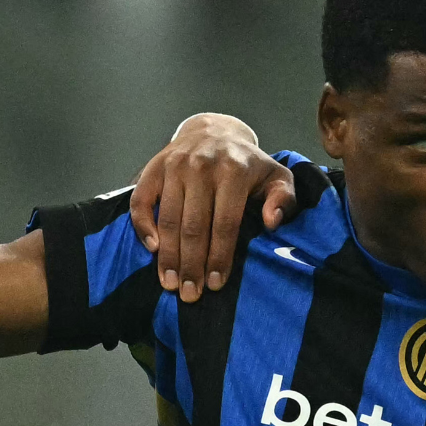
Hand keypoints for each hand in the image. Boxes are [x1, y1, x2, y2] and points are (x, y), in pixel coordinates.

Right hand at [129, 113, 296, 302]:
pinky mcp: (153, 168)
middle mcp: (202, 166)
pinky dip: (143, 226)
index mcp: (234, 170)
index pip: (226, 222)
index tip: (216, 284)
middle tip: (189, 294)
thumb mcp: (276, 176)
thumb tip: (272, 222)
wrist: (214, 132)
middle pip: (194, 226)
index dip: (220, 256)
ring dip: (168, 255)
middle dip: (191, 264)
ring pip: (169, 218)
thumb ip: (283, 198)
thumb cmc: (248, 165)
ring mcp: (174, 166)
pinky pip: (141, 201)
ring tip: (170, 283)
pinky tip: (152, 249)